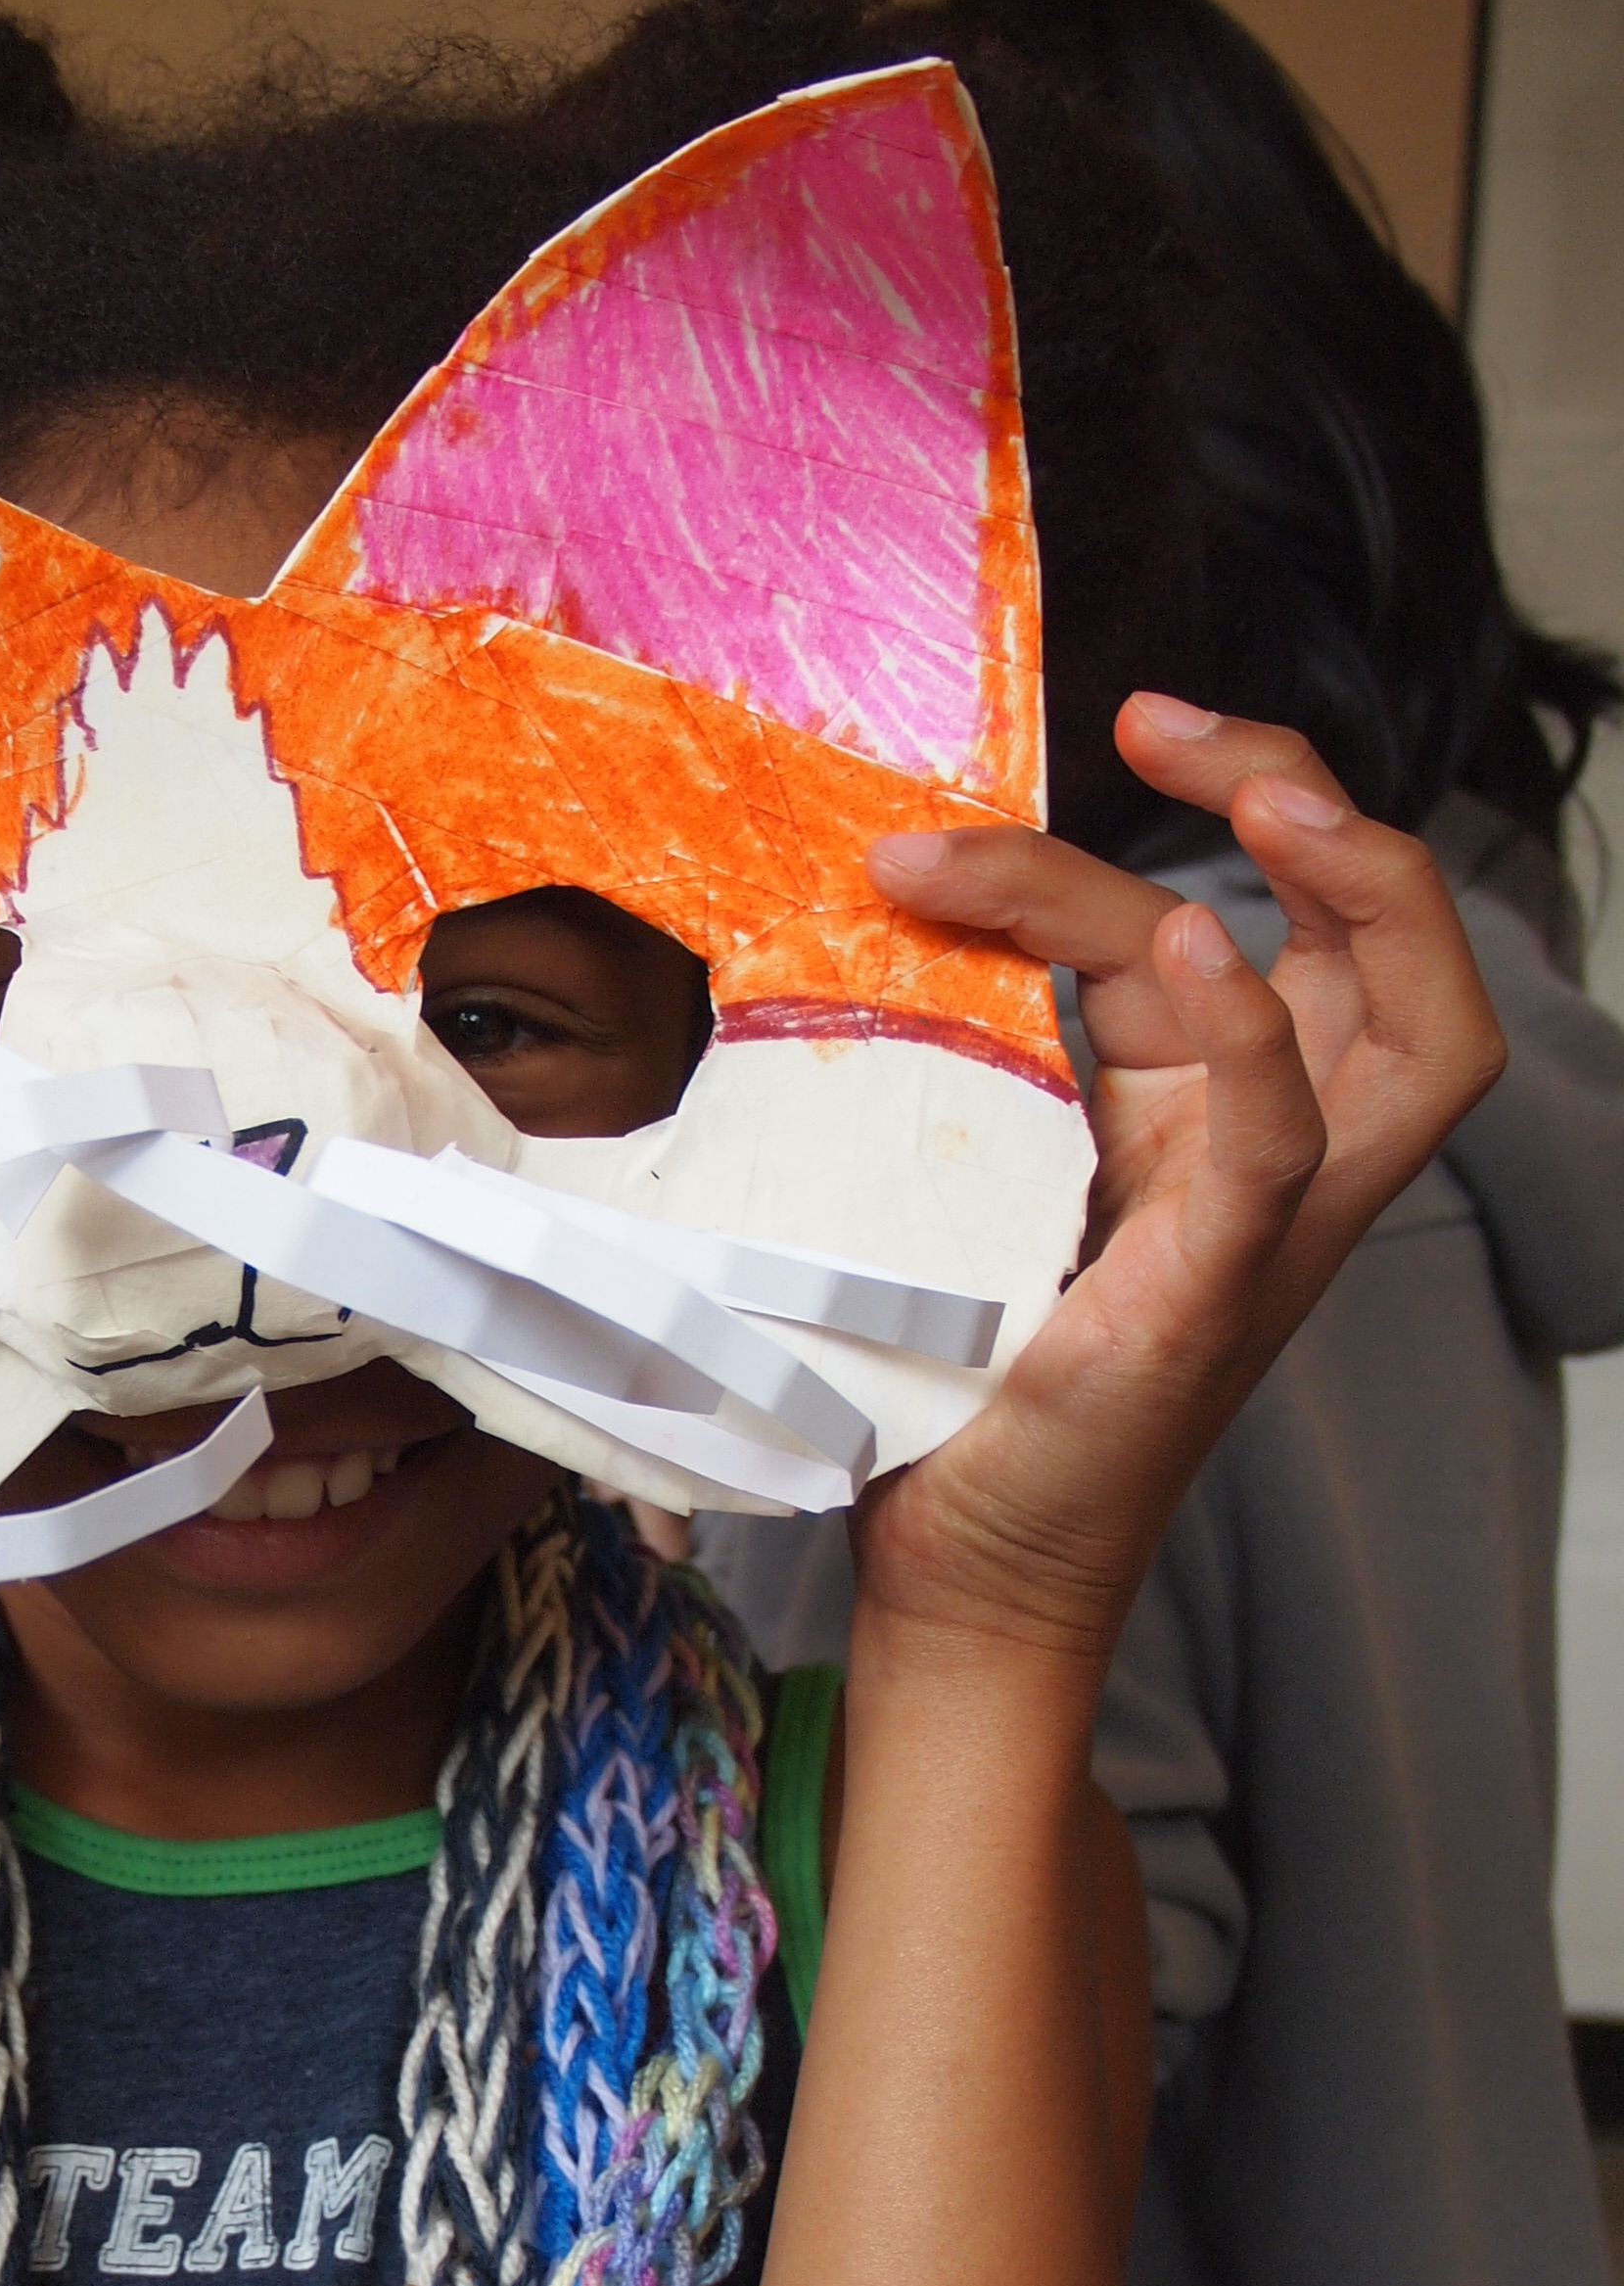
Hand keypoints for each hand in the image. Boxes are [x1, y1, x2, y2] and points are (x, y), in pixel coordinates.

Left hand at [846, 695, 1504, 1669]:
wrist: (953, 1564)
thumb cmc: (949, 1375)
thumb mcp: (966, 1155)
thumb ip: (970, 1031)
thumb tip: (886, 882)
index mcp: (1215, 1116)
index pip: (1270, 917)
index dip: (1236, 797)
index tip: (1132, 721)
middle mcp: (1270, 1158)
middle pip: (1388, 942)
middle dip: (1322, 803)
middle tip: (1173, 728)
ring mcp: (1261, 1229)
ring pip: (1400, 1027)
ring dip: (1355, 890)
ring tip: (1256, 796)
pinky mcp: (1209, 1296)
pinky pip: (1286, 1148)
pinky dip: (1255, 1041)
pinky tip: (1190, 948)